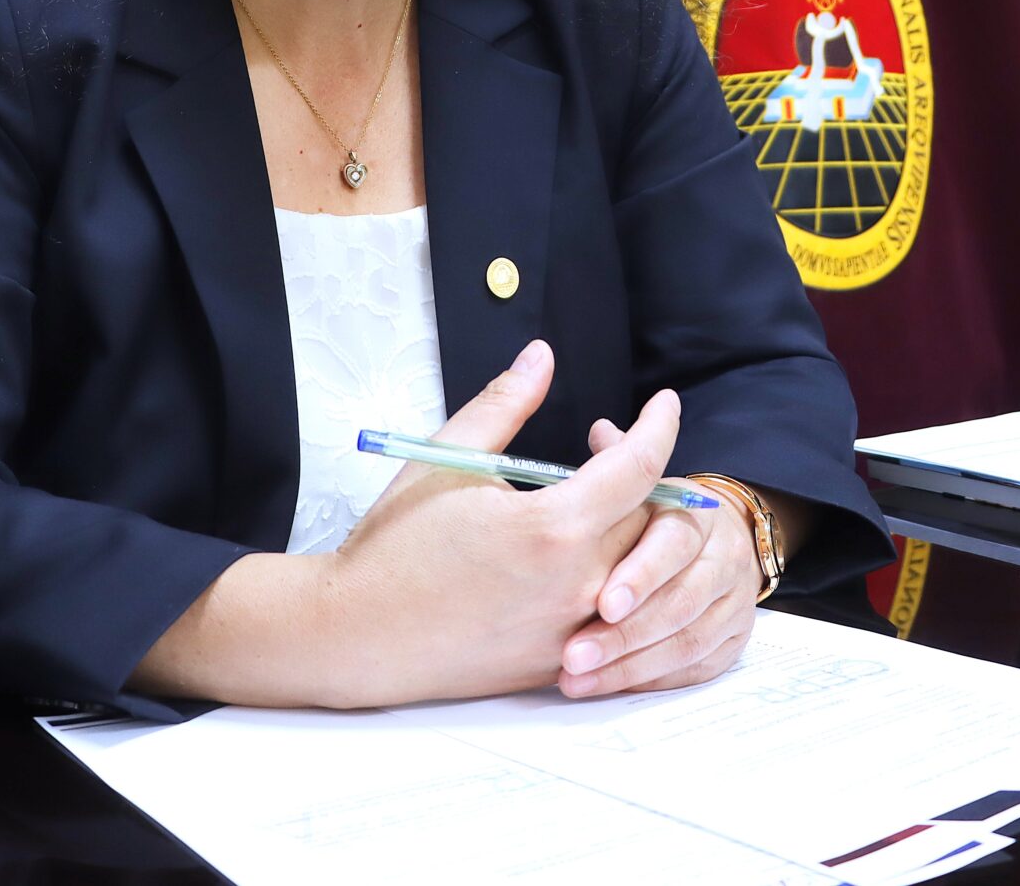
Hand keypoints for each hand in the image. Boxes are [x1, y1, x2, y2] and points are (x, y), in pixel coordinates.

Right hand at [324, 340, 681, 706]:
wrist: (356, 636)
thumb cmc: (395, 548)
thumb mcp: (446, 460)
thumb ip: (504, 403)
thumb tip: (542, 357)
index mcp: (552, 529)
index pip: (638, 467)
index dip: (658, 426)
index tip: (663, 404)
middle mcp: (576, 584)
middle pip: (651, 520)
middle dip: (643, 476)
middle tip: (608, 449)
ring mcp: (572, 631)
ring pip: (643, 572)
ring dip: (635, 529)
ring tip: (600, 501)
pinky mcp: (561, 663)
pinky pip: (619, 617)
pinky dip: (619, 580)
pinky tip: (587, 555)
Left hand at [554, 414, 761, 698]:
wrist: (716, 544)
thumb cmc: (653, 517)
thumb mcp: (638, 486)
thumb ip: (617, 462)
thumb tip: (601, 432)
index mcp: (698, 512)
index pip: (675, 543)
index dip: (640, 573)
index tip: (600, 602)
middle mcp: (725, 556)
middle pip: (681, 600)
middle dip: (625, 633)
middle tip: (574, 656)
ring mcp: (735, 602)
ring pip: (687, 640)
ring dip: (630, 665)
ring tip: (577, 680)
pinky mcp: (734, 641)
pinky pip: (696, 667)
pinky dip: (652, 681)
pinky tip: (608, 688)